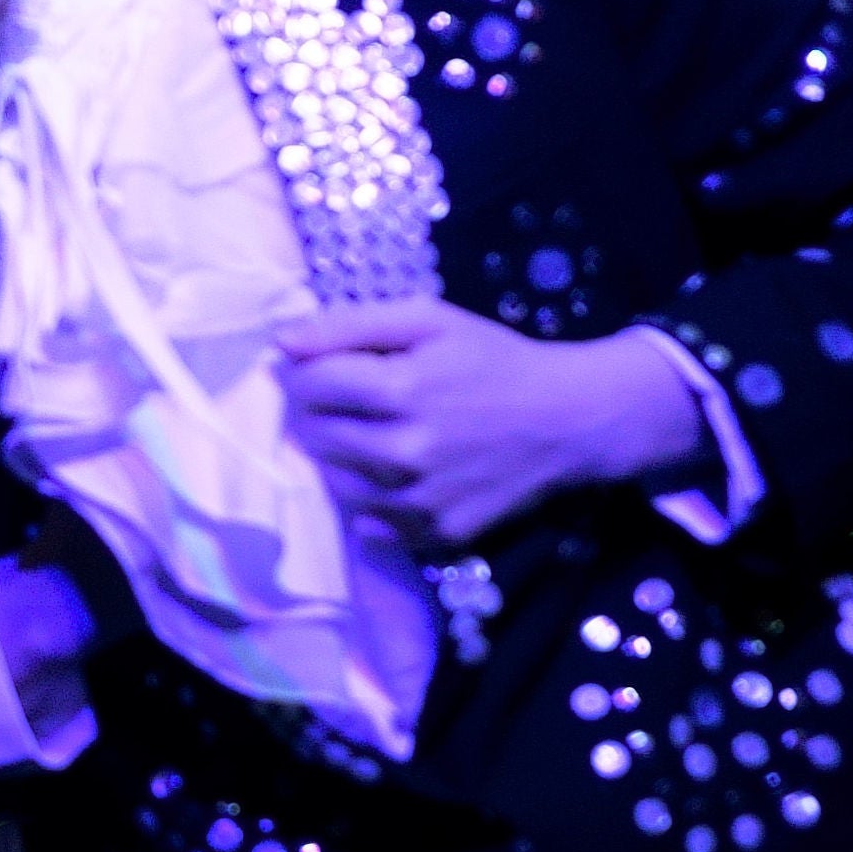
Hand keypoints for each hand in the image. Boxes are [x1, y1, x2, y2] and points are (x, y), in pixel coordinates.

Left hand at [277, 299, 707, 546]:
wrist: (571, 419)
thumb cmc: (496, 360)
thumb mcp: (430, 321)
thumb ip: (350, 325)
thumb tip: (281, 342)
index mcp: (401, 390)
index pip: (310, 386)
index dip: (301, 374)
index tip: (312, 370)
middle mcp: (407, 450)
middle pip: (318, 437)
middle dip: (315, 416)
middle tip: (339, 404)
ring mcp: (424, 497)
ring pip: (339, 485)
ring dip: (337, 461)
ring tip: (364, 437)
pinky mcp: (441, 530)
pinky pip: (375, 526)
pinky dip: (369, 504)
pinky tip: (389, 476)